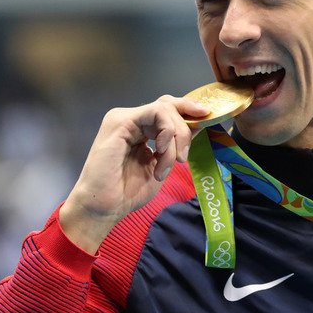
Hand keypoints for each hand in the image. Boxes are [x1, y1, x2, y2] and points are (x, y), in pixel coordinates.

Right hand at [59, 95, 208, 253]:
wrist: (104, 208)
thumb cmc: (127, 192)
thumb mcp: (162, 164)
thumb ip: (176, 145)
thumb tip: (198, 126)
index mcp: (139, 129)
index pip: (168, 110)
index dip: (189, 112)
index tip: (208, 120)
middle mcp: (131, 120)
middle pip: (168, 104)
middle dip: (187, 122)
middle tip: (186, 153)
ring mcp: (124, 118)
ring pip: (165, 108)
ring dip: (177, 137)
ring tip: (171, 163)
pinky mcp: (120, 121)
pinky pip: (156, 113)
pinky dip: (167, 132)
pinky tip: (163, 152)